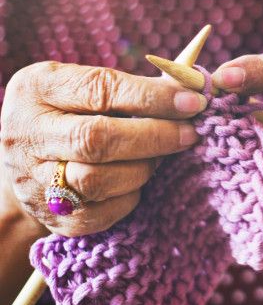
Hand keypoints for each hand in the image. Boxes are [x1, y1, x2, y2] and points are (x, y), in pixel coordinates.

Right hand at [0, 61, 207, 236]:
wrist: (29, 163)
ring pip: (99, 180)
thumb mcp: (88, 87)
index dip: (152, 97)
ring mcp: (34, 180)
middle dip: (155, 136)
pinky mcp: (54, 217)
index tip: (194, 101)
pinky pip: (104, 212)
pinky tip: (138, 181)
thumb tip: (191, 88)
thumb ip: (134, 87)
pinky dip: (131, 195)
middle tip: (191, 133)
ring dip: (143, 168)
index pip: (101, 90)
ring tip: (160, 157)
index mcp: (37, 89)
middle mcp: (27, 134)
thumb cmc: (74, 115)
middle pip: (97, 139)